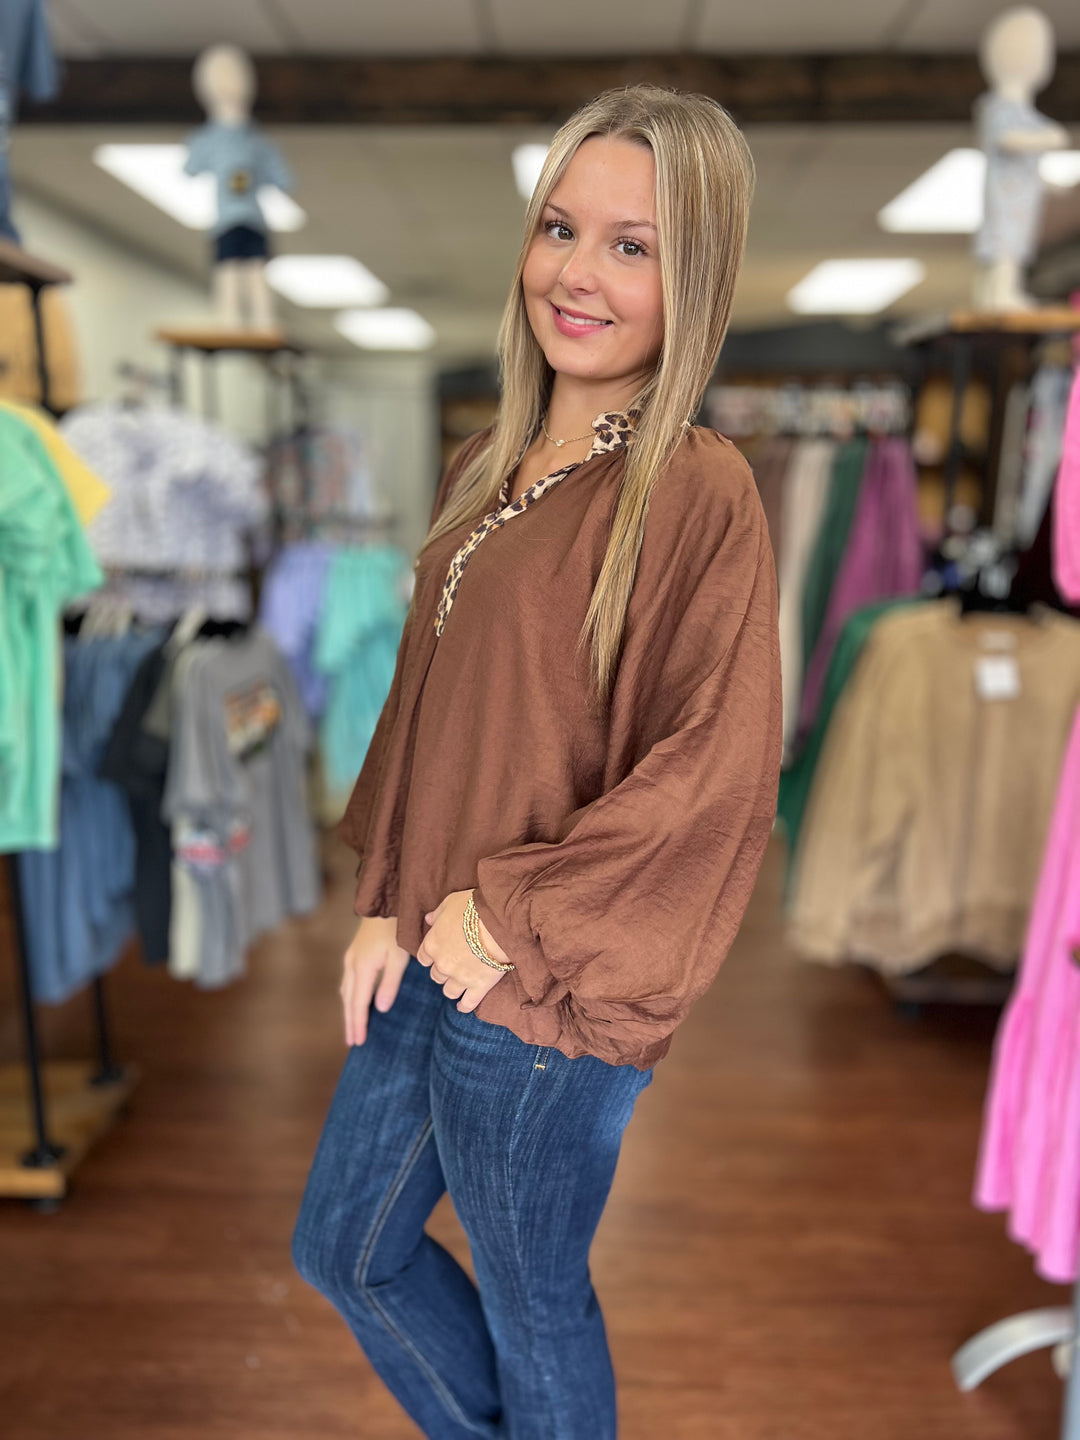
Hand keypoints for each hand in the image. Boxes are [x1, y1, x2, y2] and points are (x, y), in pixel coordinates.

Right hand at [340, 915, 410, 1046]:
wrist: (386, 902)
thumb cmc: (397, 929)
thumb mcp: (398, 957)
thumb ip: (389, 983)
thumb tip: (379, 1009)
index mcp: (363, 968)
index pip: (358, 1003)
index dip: (359, 1023)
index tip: (359, 1041)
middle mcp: (352, 965)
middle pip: (349, 1000)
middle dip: (351, 1022)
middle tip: (352, 1042)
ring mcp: (350, 958)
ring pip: (346, 991)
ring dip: (348, 1010)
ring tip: (352, 1027)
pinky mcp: (353, 952)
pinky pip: (348, 981)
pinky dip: (349, 996)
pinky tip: (353, 1000)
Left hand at [417, 890, 511, 1012]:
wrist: (499, 921)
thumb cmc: (474, 907)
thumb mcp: (450, 903)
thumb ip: (437, 914)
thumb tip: (428, 919)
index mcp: (432, 944)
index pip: (423, 958)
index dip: (431, 957)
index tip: (438, 955)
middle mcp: (443, 964)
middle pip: (436, 976)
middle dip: (443, 972)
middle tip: (453, 966)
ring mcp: (460, 978)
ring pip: (449, 991)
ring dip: (452, 988)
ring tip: (460, 984)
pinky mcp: (479, 986)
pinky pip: (467, 1004)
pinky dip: (464, 1006)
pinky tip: (463, 1006)